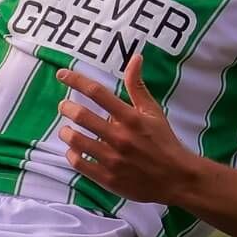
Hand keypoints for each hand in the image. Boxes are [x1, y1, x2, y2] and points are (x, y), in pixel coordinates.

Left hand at [55, 55, 198, 204]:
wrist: (175, 178)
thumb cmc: (163, 141)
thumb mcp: (153, 111)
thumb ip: (138, 86)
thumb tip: (135, 58)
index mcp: (130, 118)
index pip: (97, 93)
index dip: (76, 80)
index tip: (61, 74)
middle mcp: (119, 136)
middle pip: (82, 116)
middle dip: (67, 107)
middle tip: (64, 106)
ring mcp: (112, 159)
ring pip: (76, 141)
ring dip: (66, 132)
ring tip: (66, 130)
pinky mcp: (108, 178)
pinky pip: (79, 164)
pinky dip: (71, 154)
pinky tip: (73, 150)